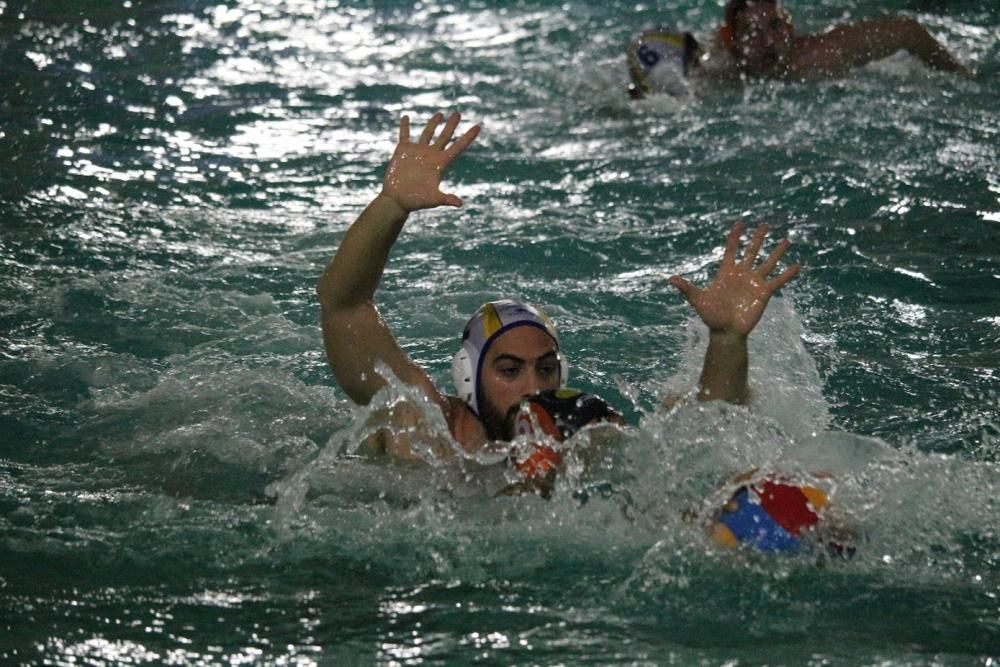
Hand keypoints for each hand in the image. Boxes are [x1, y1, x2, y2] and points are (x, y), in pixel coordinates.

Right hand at [381, 111, 479, 211]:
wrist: (397, 200)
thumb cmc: (416, 201)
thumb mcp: (433, 199)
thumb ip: (446, 199)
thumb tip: (460, 204)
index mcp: (440, 164)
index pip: (457, 147)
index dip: (468, 137)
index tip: (478, 126)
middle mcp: (431, 155)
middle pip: (444, 137)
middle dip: (451, 125)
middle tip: (458, 113)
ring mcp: (417, 152)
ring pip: (427, 133)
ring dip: (433, 123)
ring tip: (440, 114)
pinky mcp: (403, 151)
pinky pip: (405, 135)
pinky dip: (405, 126)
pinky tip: (406, 117)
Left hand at [669, 223, 799, 337]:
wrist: (725, 332)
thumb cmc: (711, 316)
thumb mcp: (698, 299)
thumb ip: (686, 287)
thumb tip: (669, 279)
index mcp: (726, 272)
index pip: (731, 250)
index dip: (735, 237)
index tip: (740, 223)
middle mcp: (742, 274)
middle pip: (751, 251)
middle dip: (757, 238)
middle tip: (765, 225)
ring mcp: (754, 283)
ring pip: (767, 263)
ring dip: (776, 252)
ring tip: (786, 240)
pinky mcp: (764, 293)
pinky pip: (777, 281)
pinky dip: (787, 275)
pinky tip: (797, 266)